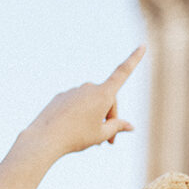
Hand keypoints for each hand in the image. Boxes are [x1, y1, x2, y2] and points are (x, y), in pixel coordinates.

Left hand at [17, 46, 143, 160]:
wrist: (45, 138)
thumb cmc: (76, 137)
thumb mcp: (101, 134)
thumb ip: (117, 127)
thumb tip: (130, 126)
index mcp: (103, 94)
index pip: (123, 72)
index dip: (134, 59)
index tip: (143, 45)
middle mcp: (89, 88)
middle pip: (107, 100)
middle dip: (110, 118)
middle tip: (109, 143)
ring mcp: (74, 91)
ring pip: (91, 104)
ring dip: (95, 118)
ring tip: (92, 140)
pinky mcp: (61, 96)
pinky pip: (76, 105)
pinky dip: (80, 116)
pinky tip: (75, 130)